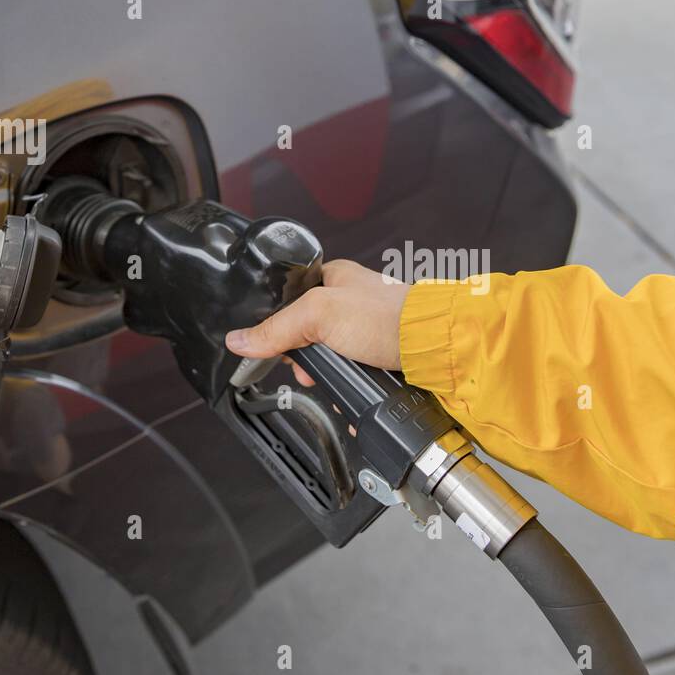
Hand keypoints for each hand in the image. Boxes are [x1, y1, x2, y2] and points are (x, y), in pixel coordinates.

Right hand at [224, 259, 409, 385]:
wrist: (435, 346)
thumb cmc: (387, 317)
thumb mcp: (319, 316)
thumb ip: (277, 328)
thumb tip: (239, 339)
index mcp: (333, 279)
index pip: (291, 305)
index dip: (282, 332)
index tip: (283, 353)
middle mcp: (351, 303)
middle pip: (310, 338)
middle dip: (308, 362)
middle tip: (312, 372)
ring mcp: (367, 330)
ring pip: (333, 360)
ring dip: (331, 379)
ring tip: (335, 386)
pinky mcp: (381, 356)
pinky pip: (355, 375)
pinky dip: (352, 389)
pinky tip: (351, 395)